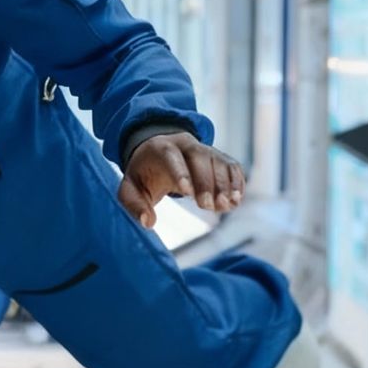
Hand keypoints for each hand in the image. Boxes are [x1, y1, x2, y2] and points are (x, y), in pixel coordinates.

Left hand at [117, 132, 244, 228]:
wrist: (159, 153)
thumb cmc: (144, 173)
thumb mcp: (130, 188)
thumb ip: (134, 205)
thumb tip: (147, 222)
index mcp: (161, 148)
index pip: (172, 156)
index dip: (180, 172)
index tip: (186, 192)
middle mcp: (186, 145)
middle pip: (200, 157)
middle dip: (206, 181)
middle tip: (207, 206)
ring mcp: (205, 149)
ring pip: (218, 161)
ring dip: (224, 184)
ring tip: (227, 206)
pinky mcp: (219, 158)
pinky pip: (231, 166)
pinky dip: (236, 182)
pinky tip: (236, 200)